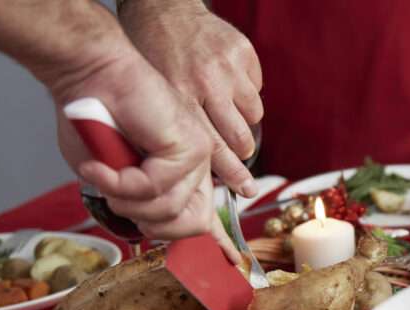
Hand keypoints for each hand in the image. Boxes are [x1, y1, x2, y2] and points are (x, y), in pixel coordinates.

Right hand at [48, 53, 218, 242]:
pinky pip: (154, 188)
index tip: (231, 263)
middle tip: (117, 196)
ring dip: (125, 199)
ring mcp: (196, 156)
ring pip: (168, 211)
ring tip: (104, 172)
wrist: (89, 76)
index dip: (218, 243)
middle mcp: (196, 167)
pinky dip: (120, 182)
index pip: (207, 217)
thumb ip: (132, 201)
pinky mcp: (188, 146)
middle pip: (191, 226)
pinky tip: (102, 165)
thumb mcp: (110, 175)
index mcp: (182, 174)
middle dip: (148, 223)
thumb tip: (146, 225)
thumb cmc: (92, 121)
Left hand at [120, 0, 261, 196]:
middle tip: (240, 154)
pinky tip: (227, 84)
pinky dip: (245, 91)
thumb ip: (175, 128)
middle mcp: (207, 83)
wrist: (162, 9)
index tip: (246, 190)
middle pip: (240, 136)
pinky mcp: (243, 52)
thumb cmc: (153, 56)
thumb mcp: (153, 95)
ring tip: (227, 112)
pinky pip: (256, 88)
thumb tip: (198, 169)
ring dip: (244, 120)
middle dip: (242, 151)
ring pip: (253, 114)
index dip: (232, 172)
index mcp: (181, 97)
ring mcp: (228, 66)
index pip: (213, 146)